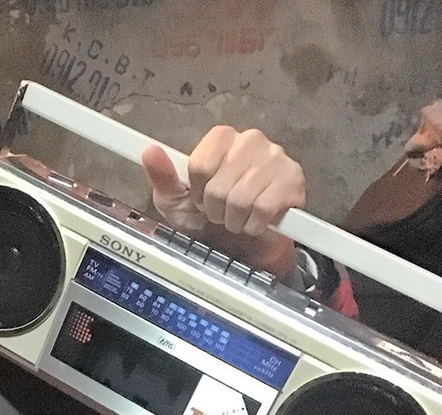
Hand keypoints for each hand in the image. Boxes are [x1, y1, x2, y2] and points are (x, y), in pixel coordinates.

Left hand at [141, 126, 304, 276]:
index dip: (197, 192)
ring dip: (234, 220)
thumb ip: (163, 177)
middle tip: (222, 213)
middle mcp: (250, 140)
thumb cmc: (207, 221)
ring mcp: (276, 157)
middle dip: (216, 210)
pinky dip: (254, 225)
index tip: (201, 199)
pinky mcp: (293, 179)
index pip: (200, 165)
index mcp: (221, 139)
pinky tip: (256, 222)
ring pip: (241, 199)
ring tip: (237, 218)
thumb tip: (149, 150)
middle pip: (218, 186)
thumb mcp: (176, 201)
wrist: (241, 247)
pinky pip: (264, 208)